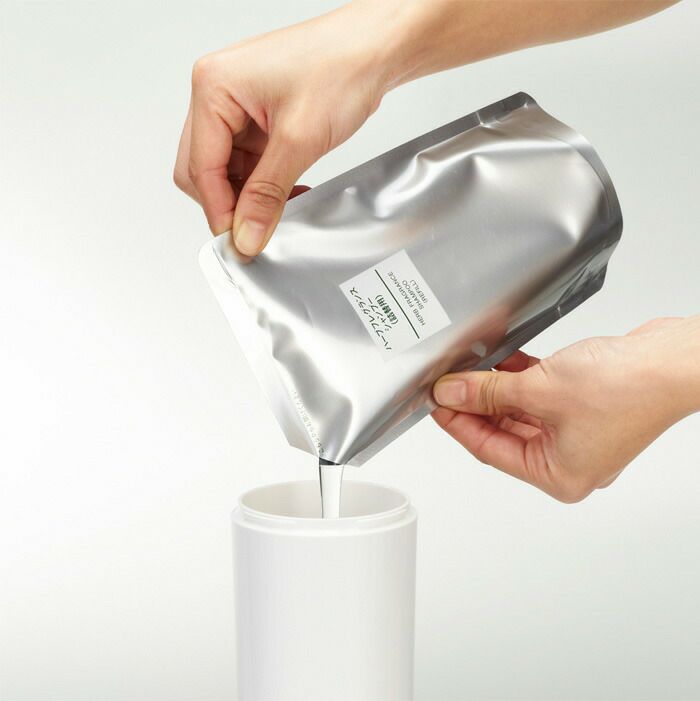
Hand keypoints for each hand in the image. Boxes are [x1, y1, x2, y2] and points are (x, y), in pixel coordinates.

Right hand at [174, 3, 396, 254]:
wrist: (376, 47)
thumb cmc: (341, 65)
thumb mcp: (300, 139)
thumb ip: (267, 194)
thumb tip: (246, 233)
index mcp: (213, 87)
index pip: (200, 167)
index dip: (219, 210)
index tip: (239, 241)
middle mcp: (218, 93)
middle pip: (203, 169)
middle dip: (229, 203)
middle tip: (255, 231)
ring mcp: (237, 105)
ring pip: (227, 170)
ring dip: (250, 195)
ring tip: (279, 210)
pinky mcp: (257, 116)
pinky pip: (248, 162)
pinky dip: (263, 184)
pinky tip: (285, 194)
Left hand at [432, 316, 699, 501]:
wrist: (673, 360)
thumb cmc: (629, 389)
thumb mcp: (540, 390)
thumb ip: (489, 392)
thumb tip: (452, 393)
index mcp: (558, 475)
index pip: (488, 450)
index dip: (457, 424)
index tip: (436, 403)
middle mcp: (567, 459)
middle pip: (502, 431)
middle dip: (474, 404)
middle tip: (447, 383)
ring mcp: (576, 432)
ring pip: (519, 411)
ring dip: (495, 389)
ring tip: (468, 368)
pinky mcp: (582, 406)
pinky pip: (538, 395)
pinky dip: (519, 379)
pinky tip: (500, 362)